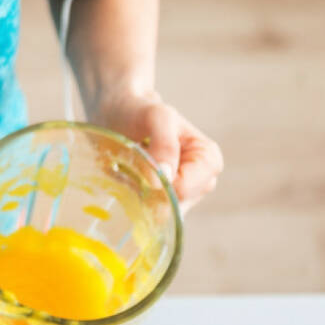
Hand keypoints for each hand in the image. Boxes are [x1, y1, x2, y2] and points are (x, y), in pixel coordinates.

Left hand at [94, 92, 222, 214]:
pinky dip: (134, 201)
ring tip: (129, 168)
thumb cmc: (140, 111)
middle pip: (175, 205)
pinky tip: (126, 179)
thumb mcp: (156, 116)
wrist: (116, 112)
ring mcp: (184, 194)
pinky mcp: (164, 201)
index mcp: (208, 160)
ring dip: (140, 195)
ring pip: (162, 212)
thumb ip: (165, 143)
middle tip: (131, 165)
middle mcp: (202, 181)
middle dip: (149, 191)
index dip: (160, 181)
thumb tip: (166, 178)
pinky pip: (151, 214)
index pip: (184, 189)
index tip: (142, 160)